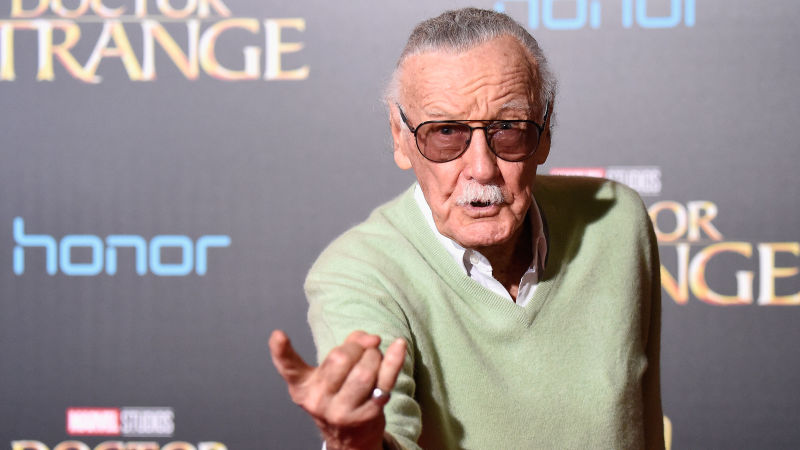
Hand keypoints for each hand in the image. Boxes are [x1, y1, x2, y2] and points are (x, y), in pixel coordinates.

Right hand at [269, 329, 406, 449]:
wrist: (351, 439)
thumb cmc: (340, 395)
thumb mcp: (332, 373)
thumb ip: (349, 345)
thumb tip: (371, 339)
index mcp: (303, 388)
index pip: (289, 368)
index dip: (282, 351)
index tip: (278, 335)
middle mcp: (318, 401)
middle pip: (340, 358)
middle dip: (358, 347)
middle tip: (363, 352)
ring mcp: (342, 411)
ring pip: (364, 371)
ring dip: (375, 357)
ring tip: (374, 360)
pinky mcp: (367, 415)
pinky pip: (385, 381)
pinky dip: (395, 360)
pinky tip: (400, 345)